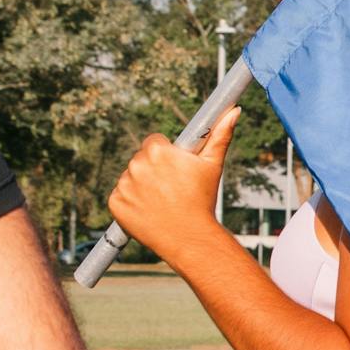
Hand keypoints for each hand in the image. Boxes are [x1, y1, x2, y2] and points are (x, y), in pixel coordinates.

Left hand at [104, 108, 235, 260]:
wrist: (190, 238)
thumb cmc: (202, 200)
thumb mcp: (212, 165)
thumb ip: (220, 135)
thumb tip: (234, 111)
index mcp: (156, 149)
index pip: (153, 143)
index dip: (165, 156)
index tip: (174, 171)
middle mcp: (136, 164)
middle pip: (141, 160)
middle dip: (153, 171)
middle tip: (170, 189)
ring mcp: (124, 185)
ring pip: (130, 178)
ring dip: (141, 186)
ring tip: (161, 202)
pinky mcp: (115, 204)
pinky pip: (120, 197)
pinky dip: (130, 203)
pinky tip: (148, 211)